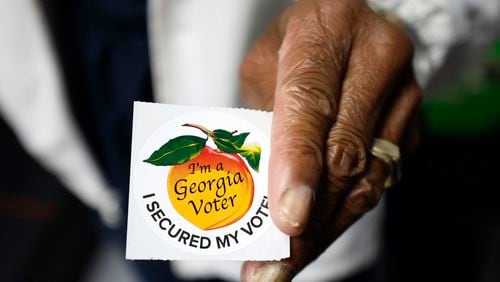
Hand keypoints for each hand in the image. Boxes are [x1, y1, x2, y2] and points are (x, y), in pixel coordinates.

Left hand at [239, 0, 421, 279]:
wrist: (353, 27)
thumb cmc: (299, 42)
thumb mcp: (266, 62)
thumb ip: (264, 117)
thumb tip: (262, 194)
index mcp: (327, 29)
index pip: (310, 101)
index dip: (299, 163)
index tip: (287, 218)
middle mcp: (376, 58)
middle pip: (342, 153)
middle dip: (307, 218)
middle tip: (272, 265)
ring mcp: (403, 96)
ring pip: (365, 178)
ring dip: (324, 229)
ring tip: (287, 264)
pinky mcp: (410, 128)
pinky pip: (376, 182)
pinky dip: (341, 214)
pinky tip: (314, 235)